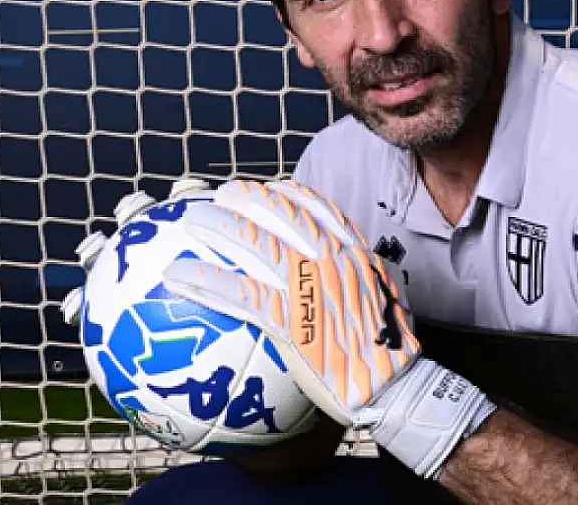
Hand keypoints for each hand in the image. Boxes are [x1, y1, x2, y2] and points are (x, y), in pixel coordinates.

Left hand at [162, 178, 495, 479]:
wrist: (397, 387)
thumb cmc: (391, 351)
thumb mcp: (384, 298)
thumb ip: (360, 278)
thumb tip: (347, 274)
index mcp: (353, 253)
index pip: (317, 209)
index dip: (286, 194)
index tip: (267, 189)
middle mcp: (331, 261)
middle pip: (279, 216)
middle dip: (246, 200)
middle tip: (221, 195)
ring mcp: (309, 288)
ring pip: (255, 246)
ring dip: (218, 229)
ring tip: (190, 223)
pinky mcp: (290, 321)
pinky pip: (240, 294)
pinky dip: (207, 281)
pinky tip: (180, 277)